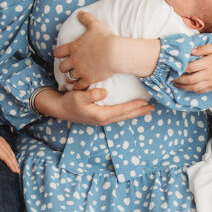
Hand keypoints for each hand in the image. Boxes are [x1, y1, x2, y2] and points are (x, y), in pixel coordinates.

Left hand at [0, 117, 19, 172]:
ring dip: (13, 156)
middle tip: (18, 170)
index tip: (16, 171)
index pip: (6, 157)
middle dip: (14, 162)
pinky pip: (6, 144)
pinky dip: (10, 150)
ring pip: (8, 148)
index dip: (11, 165)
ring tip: (16, 163)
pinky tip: (10, 152)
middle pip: (9, 153)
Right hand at [34, 87, 152, 126]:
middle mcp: (104, 119)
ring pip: (123, 116)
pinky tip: (130, 110)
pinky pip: (118, 115)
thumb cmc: (69, 101)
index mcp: (101, 114)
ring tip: (145, 109)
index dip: (135, 106)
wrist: (59, 108)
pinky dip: (126, 112)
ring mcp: (102, 119)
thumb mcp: (78, 96)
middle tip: (152, 108)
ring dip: (134, 113)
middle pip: (126, 116)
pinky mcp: (100, 116)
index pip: (123, 111)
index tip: (146, 102)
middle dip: (139, 112)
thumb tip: (105, 92)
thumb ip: (92, 94)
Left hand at [54, 13, 160, 89]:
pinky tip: (80, 87)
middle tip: (68, 67)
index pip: (58, 52)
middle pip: (62, 67)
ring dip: (70, 78)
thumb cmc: (105, 38)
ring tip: (73, 78)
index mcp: (73, 47)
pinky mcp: (88, 79)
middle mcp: (74, 60)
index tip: (61, 55)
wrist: (114, 53)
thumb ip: (86, 18)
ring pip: (69, 78)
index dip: (58, 54)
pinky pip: (79, 86)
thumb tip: (80, 12)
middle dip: (64, 68)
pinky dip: (78, 87)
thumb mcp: (95, 25)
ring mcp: (80, 71)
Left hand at [174, 43, 211, 93]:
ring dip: (183, 87)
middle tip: (170, 77)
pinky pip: (201, 91)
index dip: (180, 68)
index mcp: (208, 63)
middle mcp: (208, 74)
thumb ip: (203, 48)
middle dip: (178, 79)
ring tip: (175, 84)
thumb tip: (191, 51)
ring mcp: (211, 81)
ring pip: (194, 87)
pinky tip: (187, 88)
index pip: (190, 67)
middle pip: (190, 79)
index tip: (173, 67)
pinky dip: (193, 90)